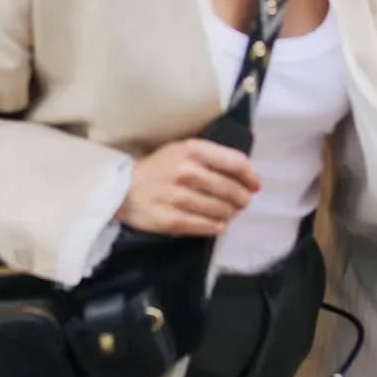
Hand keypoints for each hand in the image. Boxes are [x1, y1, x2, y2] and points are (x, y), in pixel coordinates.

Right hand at [116, 138, 259, 236]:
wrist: (122, 188)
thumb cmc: (159, 169)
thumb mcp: (182, 150)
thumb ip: (212, 157)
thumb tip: (247, 176)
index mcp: (192, 150)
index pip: (235, 163)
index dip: (250, 177)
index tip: (254, 185)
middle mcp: (186, 171)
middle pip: (231, 189)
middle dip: (242, 199)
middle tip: (241, 202)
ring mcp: (177, 197)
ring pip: (221, 210)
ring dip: (230, 214)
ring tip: (228, 213)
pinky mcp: (170, 219)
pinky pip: (205, 226)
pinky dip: (216, 226)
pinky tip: (217, 224)